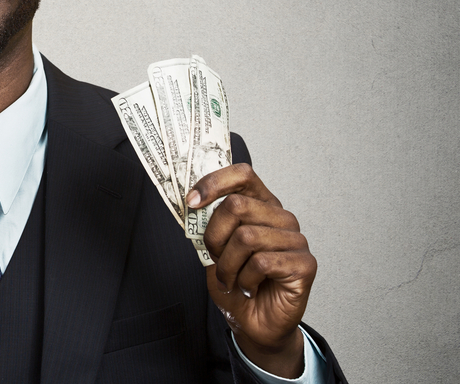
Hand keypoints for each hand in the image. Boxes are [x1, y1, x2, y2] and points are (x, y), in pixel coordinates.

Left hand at [186, 164, 315, 377]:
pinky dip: (245, 279)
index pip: (243, 174)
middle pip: (236, 205)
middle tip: (216, 259)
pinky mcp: (305, 264)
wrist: (253, 322)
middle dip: (214, 237)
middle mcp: (280, 217)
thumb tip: (192, 201)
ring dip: (228, 265)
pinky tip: (250, 287)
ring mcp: (296, 239)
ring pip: (246, 237)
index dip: (214, 182)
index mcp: (260, 205)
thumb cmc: (236, 282)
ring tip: (232, 279)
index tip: (192, 201)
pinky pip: (262, 262)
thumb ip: (208, 223)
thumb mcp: (213, 249)